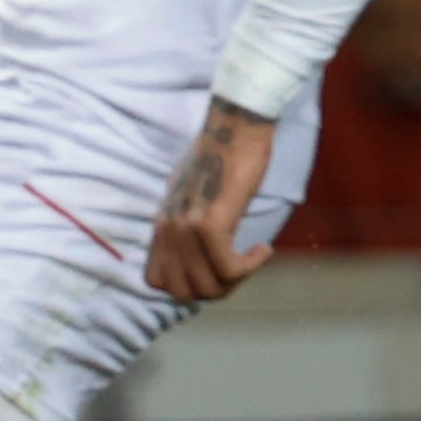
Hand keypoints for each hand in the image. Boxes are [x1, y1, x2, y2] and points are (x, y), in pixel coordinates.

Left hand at [143, 100, 276, 302]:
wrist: (235, 128)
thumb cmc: (223, 158)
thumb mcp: (195, 197)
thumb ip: (189, 225)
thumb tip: (198, 256)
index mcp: (161, 224)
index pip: (157, 281)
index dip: (189, 286)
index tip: (216, 273)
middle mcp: (167, 228)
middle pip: (183, 292)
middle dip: (216, 291)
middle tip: (240, 272)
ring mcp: (186, 227)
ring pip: (207, 285)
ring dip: (236, 282)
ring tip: (253, 260)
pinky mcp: (211, 223)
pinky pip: (228, 268)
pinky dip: (250, 267)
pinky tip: (263, 250)